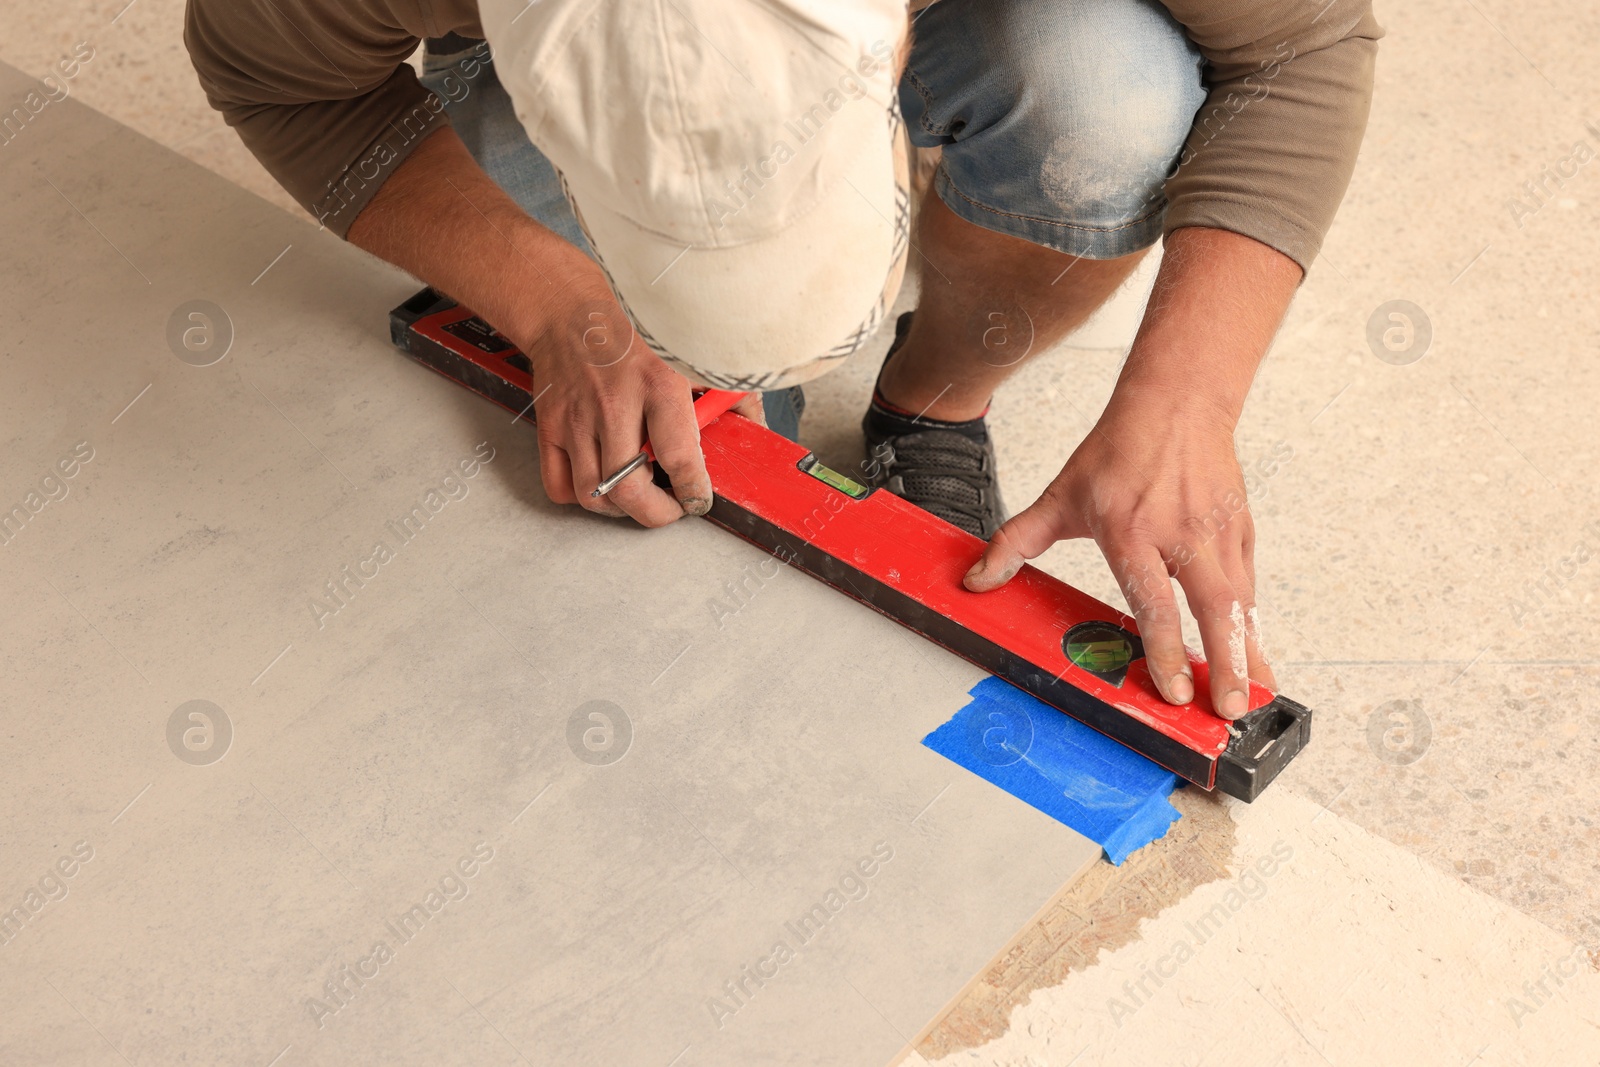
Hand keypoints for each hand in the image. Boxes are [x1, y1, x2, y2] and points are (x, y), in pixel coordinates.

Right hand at [518, 253, 763, 524]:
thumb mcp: (690, 354)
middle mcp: (613, 406)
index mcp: (657, 385)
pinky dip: (582, 498)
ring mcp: (576, 420)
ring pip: (593, 495)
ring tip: (640, 494)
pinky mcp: (551, 427)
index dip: (694, 491)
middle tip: (672, 508)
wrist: (570, 311)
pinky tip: (603, 483)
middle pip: (629, 488)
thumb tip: (753, 429)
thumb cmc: (633, 331)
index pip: (679, 458)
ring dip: (621, 509)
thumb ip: (728, 394)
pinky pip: (559, 486)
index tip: (699, 498)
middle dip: (658, 514)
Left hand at [963, 391, 1274, 718]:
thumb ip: (1016, 542)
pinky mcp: (1242, 530)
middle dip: (1224, 663)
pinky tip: (1254, 655)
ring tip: (1254, 697)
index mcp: (1131, 531)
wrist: (1176, 403)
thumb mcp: (1059, 496)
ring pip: (1241, 602)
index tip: (1173, 689)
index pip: (1154, 601)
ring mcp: (1217, 532)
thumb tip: (976, 579)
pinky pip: (1248, 585)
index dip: (1164, 649)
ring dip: (1251, 652)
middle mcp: (1180, 534)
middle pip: (1213, 609)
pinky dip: (1253, 623)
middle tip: (1227, 709)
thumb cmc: (1118, 452)